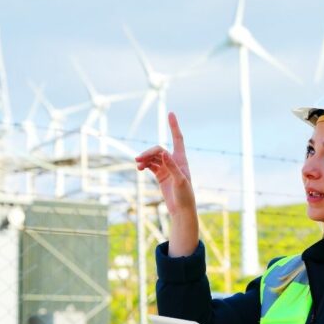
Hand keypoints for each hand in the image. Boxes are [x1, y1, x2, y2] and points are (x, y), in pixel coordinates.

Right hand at [135, 112, 197, 251]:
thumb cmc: (185, 196)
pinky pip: (150, 165)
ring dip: (144, 159)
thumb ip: (172, 166)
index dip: (174, 126)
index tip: (170, 113)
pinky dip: (144, 165)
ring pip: (153, 157)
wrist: (182, 210)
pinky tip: (139, 168)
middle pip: (159, 150)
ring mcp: (166, 168)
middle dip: (148, 152)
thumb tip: (163, 152)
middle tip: (139, 159)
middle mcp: (174, 161)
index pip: (177, 138)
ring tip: (137, 165)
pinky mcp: (161, 175)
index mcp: (181, 160)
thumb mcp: (180, 181)